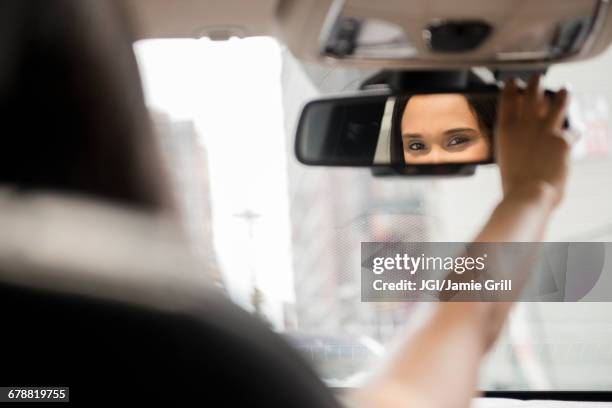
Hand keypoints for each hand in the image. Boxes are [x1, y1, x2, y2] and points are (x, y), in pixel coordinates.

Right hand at [495, 75, 569, 206]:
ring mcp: (545, 130)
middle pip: (532, 95)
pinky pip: (573, 130)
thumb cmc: (513, 183)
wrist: (528, 194)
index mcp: (506, 130)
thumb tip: (522, 141)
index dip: (511, 88)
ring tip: (565, 89)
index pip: (507, 100)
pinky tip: (579, 129)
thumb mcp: (504, 158)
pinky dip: (576, 130)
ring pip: (557, 104)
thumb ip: (514, 144)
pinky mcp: (563, 139)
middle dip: (535, 84)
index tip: (513, 81)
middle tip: (537, 78)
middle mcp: (525, 125)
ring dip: (562, 95)